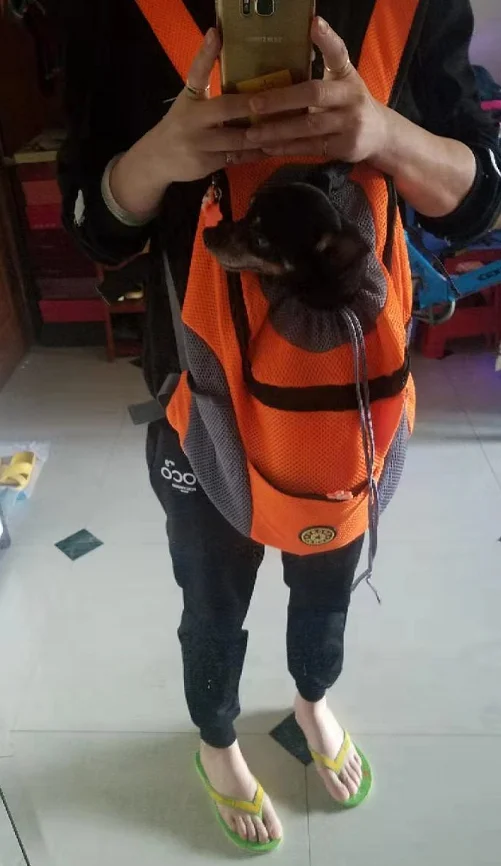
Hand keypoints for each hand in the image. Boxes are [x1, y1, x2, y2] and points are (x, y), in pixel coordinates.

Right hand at [139, 29, 264, 184]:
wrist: (157, 159)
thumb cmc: (181, 124)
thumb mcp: (189, 101)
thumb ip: (206, 83)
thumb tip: (225, 49)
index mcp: (189, 98)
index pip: (196, 73)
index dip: (205, 53)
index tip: (216, 35)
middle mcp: (192, 119)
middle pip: (226, 108)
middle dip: (252, 105)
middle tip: (276, 98)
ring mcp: (199, 144)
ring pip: (237, 138)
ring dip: (261, 134)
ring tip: (284, 126)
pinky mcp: (206, 164)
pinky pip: (237, 158)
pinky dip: (256, 154)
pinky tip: (272, 149)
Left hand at [243, 17, 388, 164]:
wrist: (380, 134)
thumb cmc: (350, 102)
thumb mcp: (343, 79)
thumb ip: (323, 64)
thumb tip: (291, 44)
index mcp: (347, 76)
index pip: (339, 54)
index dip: (327, 39)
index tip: (315, 24)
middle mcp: (351, 98)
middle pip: (314, 95)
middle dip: (281, 99)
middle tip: (254, 104)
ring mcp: (349, 124)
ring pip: (309, 127)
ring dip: (278, 131)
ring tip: (252, 133)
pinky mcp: (344, 147)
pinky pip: (310, 148)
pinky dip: (287, 148)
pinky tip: (267, 148)